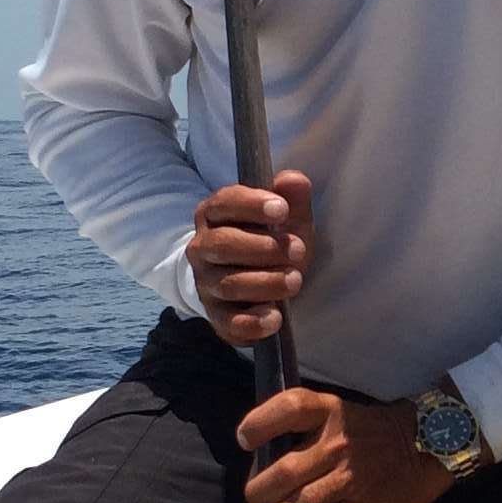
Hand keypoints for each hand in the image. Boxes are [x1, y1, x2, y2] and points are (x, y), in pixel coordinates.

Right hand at [190, 168, 314, 347]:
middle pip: (223, 245)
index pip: (224, 203)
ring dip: (266, 283)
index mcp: (214, 215)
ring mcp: (207, 284)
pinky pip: (229, 323)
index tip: (281, 209)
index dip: (251, 205)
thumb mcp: (284, 218)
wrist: (251, 283)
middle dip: (264, 248)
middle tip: (299, 251)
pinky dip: (253, 322)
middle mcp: (202, 248)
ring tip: (295, 280)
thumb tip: (293, 180)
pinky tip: (275, 317)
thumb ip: (291, 198)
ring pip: (229, 284)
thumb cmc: (269, 241)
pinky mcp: (217, 317)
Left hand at [236, 387, 449, 502]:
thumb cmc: (376, 432)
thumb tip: (267, 462)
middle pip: (284, 470)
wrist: (430, 447)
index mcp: (330, 413)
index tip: (244, 440)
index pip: (289, 408)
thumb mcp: (343, 414)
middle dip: (258, 492)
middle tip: (256, 501)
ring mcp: (348, 478)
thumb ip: (309, 433)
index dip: (260, 423)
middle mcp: (335, 444)